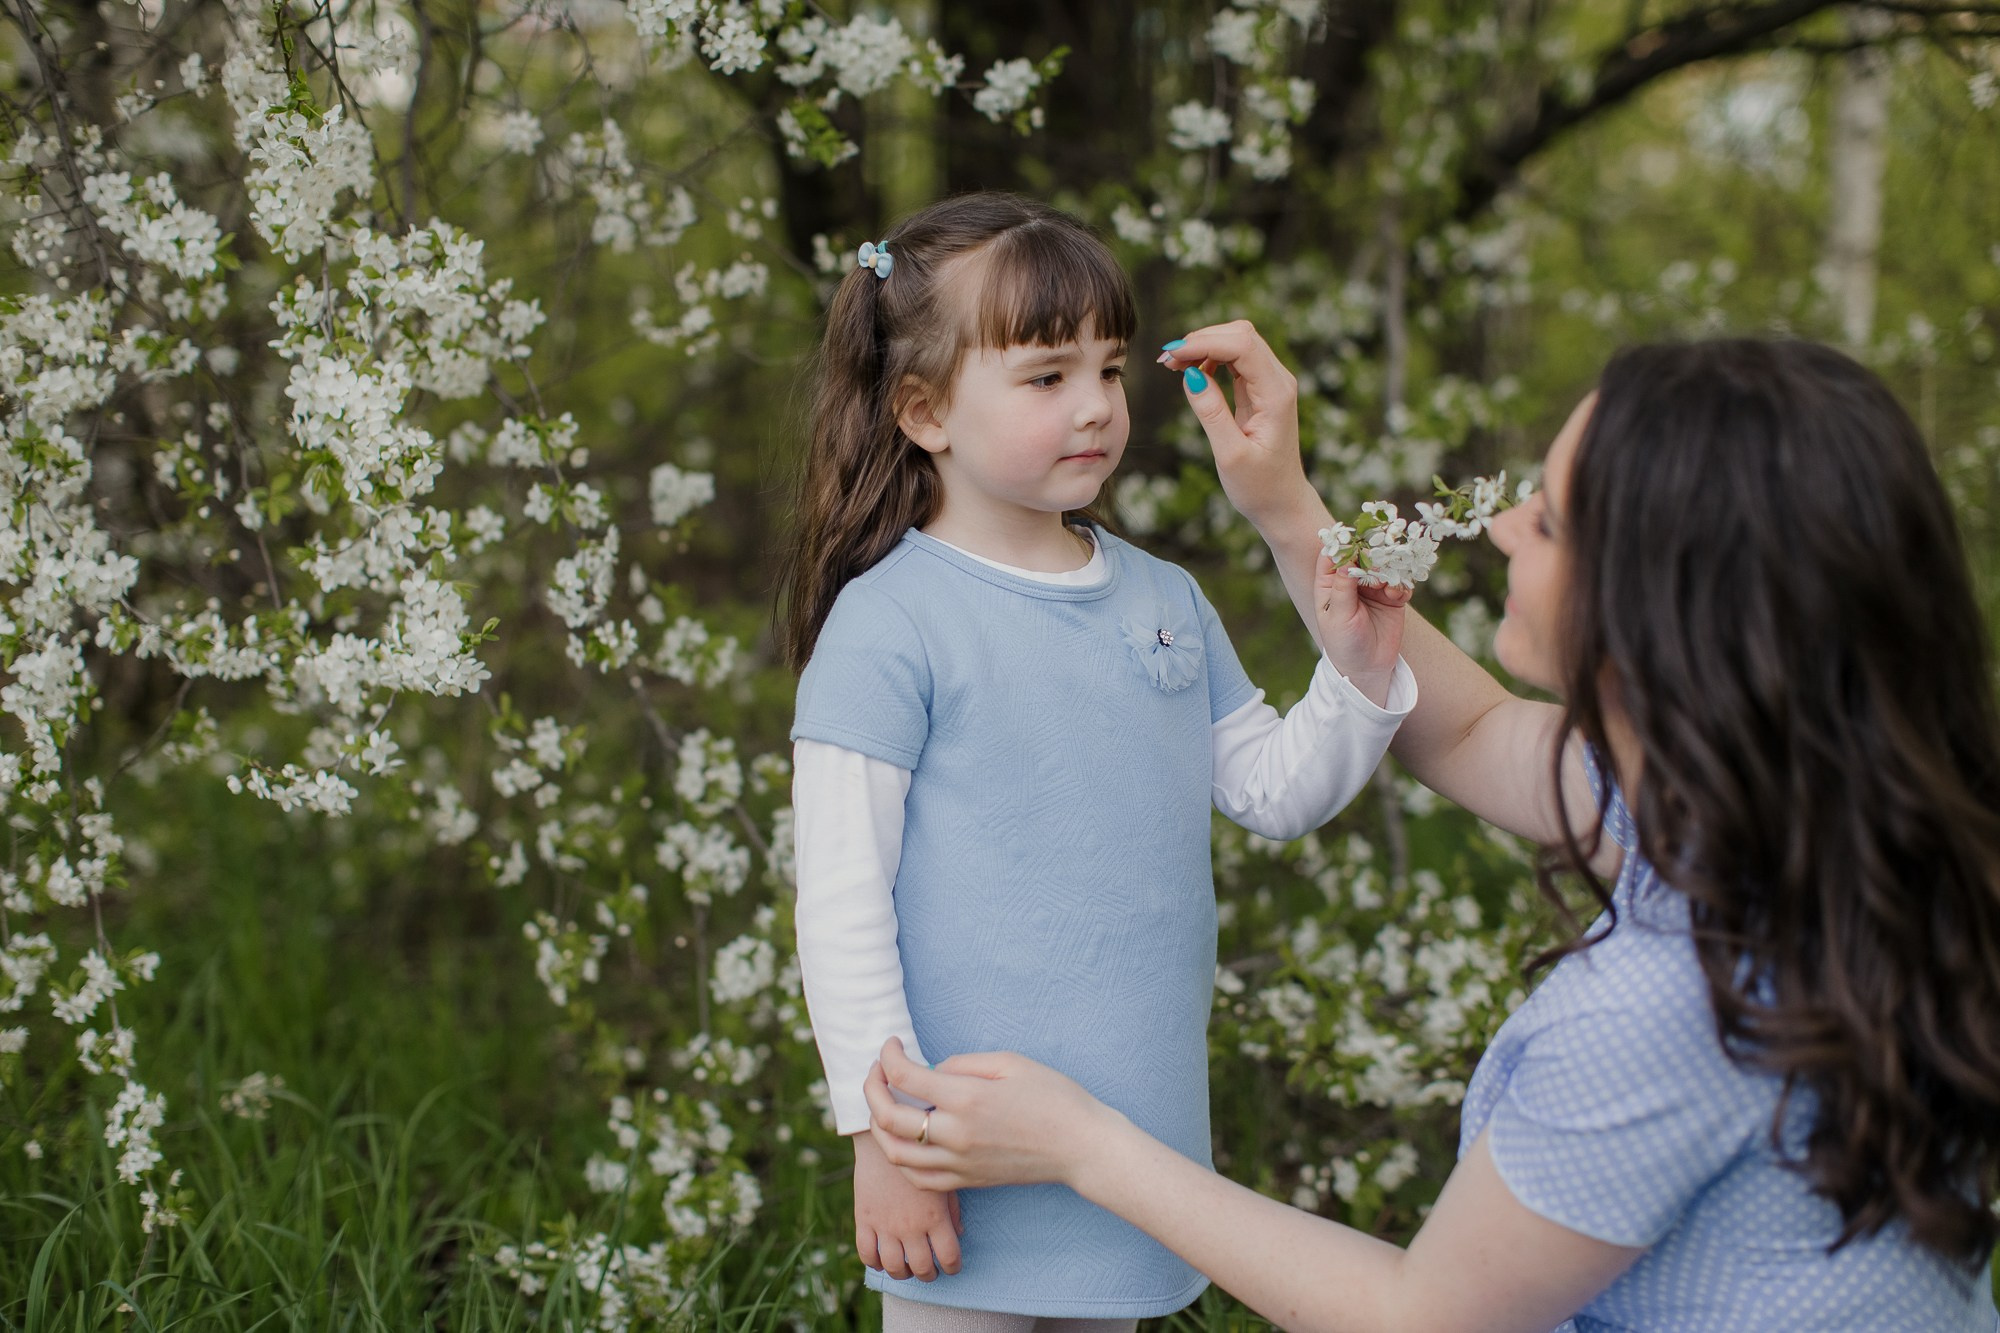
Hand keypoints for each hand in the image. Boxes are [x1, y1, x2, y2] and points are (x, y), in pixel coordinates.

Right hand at [852, 1128, 962, 1280]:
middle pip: (921, 1268)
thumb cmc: (921, 1153)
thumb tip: (957, 1234)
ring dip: (901, 1272)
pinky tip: (881, 1257)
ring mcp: (885, 1225)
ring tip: (905, 1267)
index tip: (952, 1266)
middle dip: (928, 1275)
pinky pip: (866, 1252)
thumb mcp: (943, 1178)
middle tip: (929, 1271)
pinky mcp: (864, 1218)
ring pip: (893, 1267)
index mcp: (935, 1217)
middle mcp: (910, 1226)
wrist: (884, 1134)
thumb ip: (952, 1210)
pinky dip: (874, 1262)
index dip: (952, 1267)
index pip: (948, 1258)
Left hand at [864, 1036, 1121, 1193]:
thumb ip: (963, 1062)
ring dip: (879, 1127)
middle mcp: (957, 1135)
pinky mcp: (967, 1181)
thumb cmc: (1054, 1097)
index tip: (891, 1044)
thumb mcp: (1010, 1062)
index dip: (889, 1055)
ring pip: (896, 1154)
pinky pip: (918, 1179)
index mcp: (968, 1098)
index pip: (905, 1076)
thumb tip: (931, 1070)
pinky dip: (902, 1159)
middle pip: (888, 1117)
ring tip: (884, 1105)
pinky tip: (907, 1139)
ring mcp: (960, 1163)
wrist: (1081, 1146)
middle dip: (871, 1088)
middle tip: (877, 1071)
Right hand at [1159, 320, 1314, 529]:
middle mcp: (1279, 381)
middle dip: (1201, 339)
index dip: (1204, 343)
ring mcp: (1271, 382)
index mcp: (1276, 395)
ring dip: (1203, 345)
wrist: (1282, 503)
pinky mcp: (1261, 388)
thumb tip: (1190, 374)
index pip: (1242, 346)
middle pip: (1240, 334)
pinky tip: (1190, 371)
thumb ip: (1211, 413)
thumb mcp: (1230, 455)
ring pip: (1237, 341)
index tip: (1170, 358)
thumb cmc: (1259, 487)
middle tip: (1165, 361)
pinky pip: (1235, 358)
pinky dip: (1210, 356)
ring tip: (1172, 365)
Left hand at [1313, 551, 1410, 706]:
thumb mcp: (1339, 616)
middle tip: (1380, 559)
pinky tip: (1397, 597)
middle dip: (1373, 555)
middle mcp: (1351, 581)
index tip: (1356, 540)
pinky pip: (1400, 582)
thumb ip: (1343, 589)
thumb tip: (1347, 561)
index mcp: (1329, 583)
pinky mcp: (1392, 596)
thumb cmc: (1344, 643)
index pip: (1333, 556)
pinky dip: (1400, 585)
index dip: (1344, 545)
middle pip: (1362, 556)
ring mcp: (1373, 587)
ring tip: (1387, 585)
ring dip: (1389, 570)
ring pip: (1383, 566)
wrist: (1367, 668)